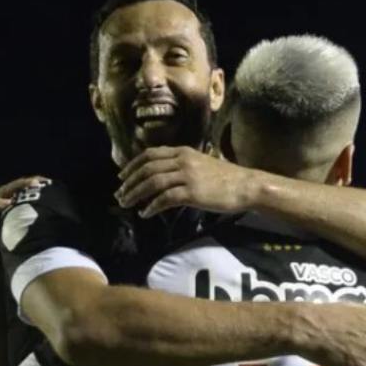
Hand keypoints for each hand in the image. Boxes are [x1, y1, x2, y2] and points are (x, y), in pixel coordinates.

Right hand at [0, 176, 49, 276]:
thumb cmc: (12, 256)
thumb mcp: (30, 239)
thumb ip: (42, 229)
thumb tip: (70, 225)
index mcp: (11, 209)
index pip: (22, 191)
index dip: (34, 186)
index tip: (49, 183)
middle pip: (12, 189)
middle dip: (26, 184)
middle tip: (39, 182)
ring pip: (0, 193)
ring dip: (13, 188)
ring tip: (26, 187)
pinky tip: (8, 204)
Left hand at [115, 146, 258, 217]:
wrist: (245, 186)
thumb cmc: (225, 178)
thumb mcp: (200, 164)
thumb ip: (182, 166)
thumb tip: (163, 176)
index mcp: (182, 151)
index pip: (150, 155)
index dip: (132, 165)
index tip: (122, 176)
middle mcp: (182, 160)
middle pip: (147, 168)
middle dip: (130, 182)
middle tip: (119, 194)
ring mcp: (187, 176)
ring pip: (153, 182)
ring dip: (136, 194)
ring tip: (126, 204)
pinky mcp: (192, 192)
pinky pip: (165, 198)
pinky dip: (152, 206)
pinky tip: (146, 213)